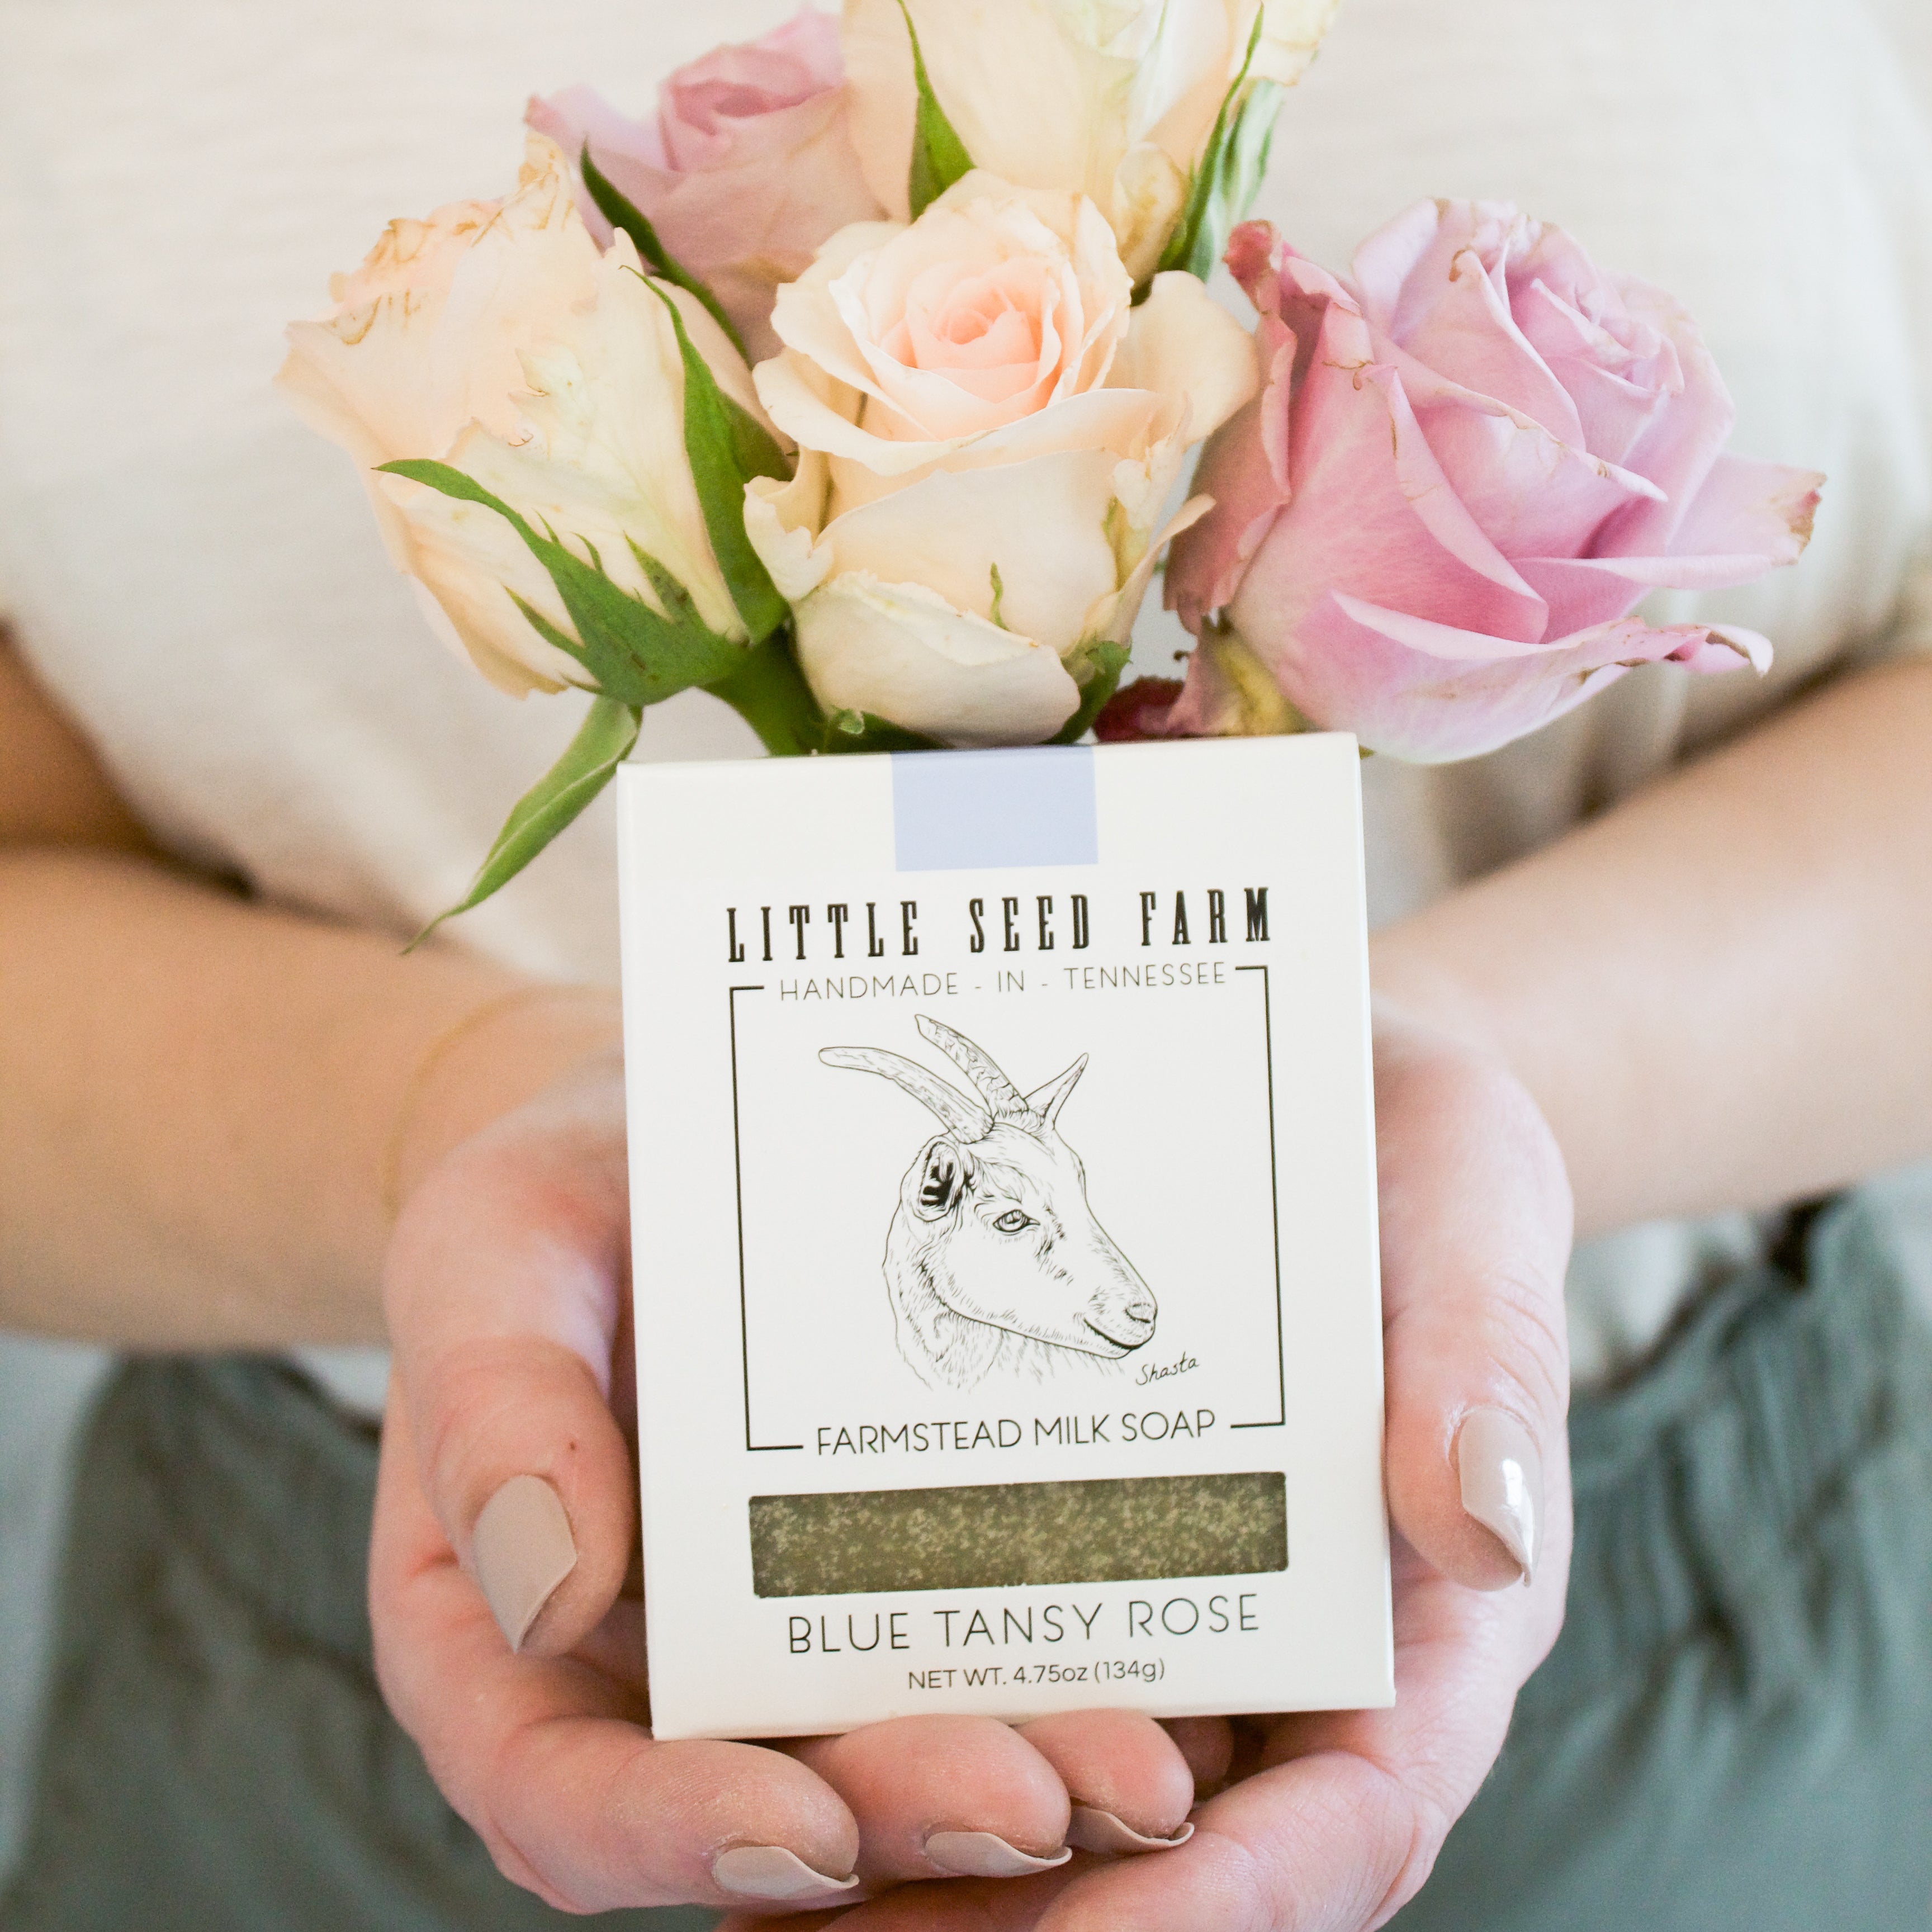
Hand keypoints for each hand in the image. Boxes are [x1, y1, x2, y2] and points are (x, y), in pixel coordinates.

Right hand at [369, 1049, 1200, 1912]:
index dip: (677, 1839)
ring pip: (897, 1754)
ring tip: (1141, 1763)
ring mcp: (785, 1637)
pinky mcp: (895, 1573)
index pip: (565, 1798)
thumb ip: (496, 1414)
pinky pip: (977, 1644)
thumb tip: (547, 1590)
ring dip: (1022, 1777)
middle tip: (1037, 1801)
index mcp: (511, 1646)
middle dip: (905, 1814)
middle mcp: (653, 1679)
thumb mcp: (490, 1263)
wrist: (664, 1150)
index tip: (803, 1831)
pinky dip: (1066, 1671)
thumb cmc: (551, 1215)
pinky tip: (1171, 1663)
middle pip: (767, 1805)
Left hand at [712, 1006, 1575, 1931]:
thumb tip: (1483, 1522)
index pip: (1356, 1814)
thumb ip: (1484, 1361)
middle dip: (1044, 1904)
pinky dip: (900, 1702)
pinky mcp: (1074, 1549)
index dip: (1246, 1894)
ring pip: (1069, 1786)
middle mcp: (1296, 1658)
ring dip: (936, 1844)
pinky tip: (777, 1709)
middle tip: (869, 1916)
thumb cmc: (1417, 1162)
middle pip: (1187, 1846)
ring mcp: (1177, 1615)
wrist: (1317, 1093)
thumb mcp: (1471, 1208)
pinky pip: (991, 1657)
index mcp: (1427, 1627)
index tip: (1112, 1928)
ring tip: (788, 1852)